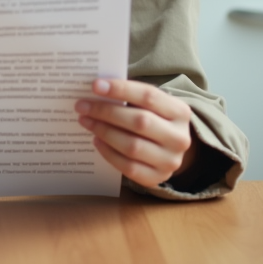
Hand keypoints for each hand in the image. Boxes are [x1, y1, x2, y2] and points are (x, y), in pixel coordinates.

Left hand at [75, 78, 193, 186]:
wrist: (169, 150)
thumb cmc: (154, 120)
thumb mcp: (152, 106)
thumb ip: (131, 97)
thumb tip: (98, 89)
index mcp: (180, 112)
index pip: (149, 96)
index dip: (121, 90)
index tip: (96, 85)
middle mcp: (179, 137)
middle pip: (139, 121)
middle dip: (106, 112)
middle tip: (82, 106)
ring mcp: (170, 161)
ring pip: (132, 146)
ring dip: (104, 132)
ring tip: (86, 121)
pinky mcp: (157, 178)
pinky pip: (128, 167)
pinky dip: (108, 152)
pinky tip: (96, 140)